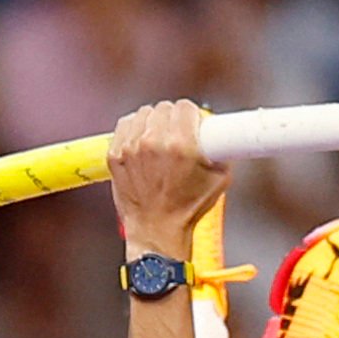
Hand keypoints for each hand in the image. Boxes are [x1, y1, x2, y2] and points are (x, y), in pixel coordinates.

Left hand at [110, 100, 227, 255]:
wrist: (157, 230)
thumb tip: (221, 133)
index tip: (192, 121)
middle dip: (173, 118)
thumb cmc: (187, 208)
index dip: (190, 114)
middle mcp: (153, 143)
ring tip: (159, 138)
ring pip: (143, 114)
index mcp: (181, 145)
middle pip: (164, 108)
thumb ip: (223, 148)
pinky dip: (134, 129)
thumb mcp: (220, 177)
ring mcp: (131, 148)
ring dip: (153, 121)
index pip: (184, 107)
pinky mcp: (115, 155)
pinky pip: (125, 125)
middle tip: (177, 133)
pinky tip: (141, 140)